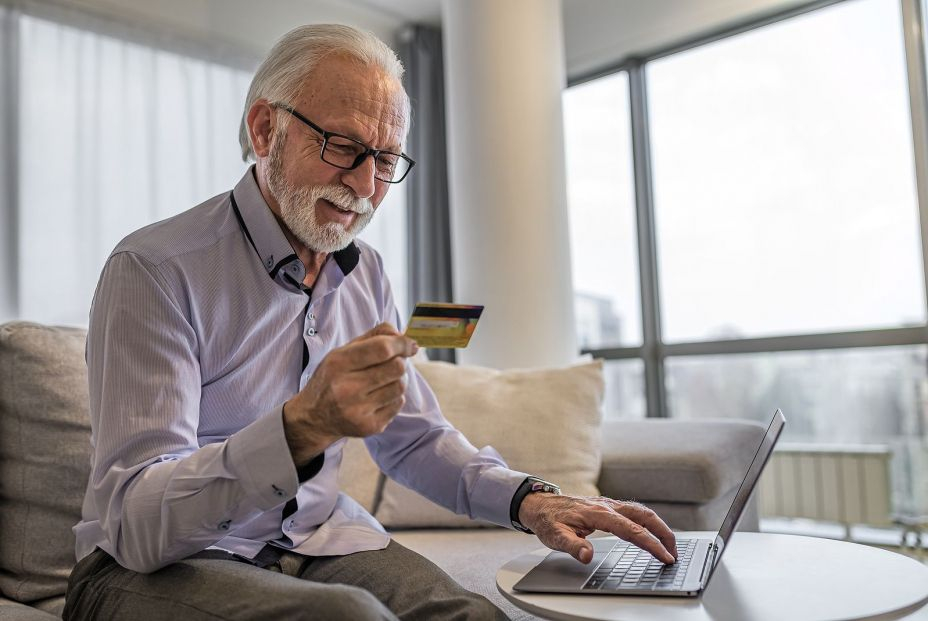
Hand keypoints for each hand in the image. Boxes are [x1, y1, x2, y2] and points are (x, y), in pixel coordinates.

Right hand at [282, 323, 418, 465]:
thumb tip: (402, 337)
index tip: (410, 345)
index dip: (402, 344)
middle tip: (393, 362)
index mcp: (339, 364)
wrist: (313, 418)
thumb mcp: (342, 352)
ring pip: (400, 386)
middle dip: (400, 362)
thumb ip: (372, 337)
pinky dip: (393, 397)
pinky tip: (378, 397)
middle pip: (396, 367)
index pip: (382, 349)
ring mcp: (358, 410)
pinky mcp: (369, 426)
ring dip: (397, 380)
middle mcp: (347, 388)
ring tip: (383, 380)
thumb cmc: (332, 379)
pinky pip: (398, 404)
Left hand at [518, 493, 676, 564]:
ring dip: (659, 527)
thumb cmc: (549, 520)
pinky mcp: (609, 506)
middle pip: (645, 516)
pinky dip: (649, 522)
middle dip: (664, 534)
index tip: (664, 556)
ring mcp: (610, 504)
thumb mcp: (555, 536)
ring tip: (669, 546)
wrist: (540, 504)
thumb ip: (572, 546)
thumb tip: (587, 555)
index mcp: (598, 514)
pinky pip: (635, 512)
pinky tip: (652, 533)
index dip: (651, 544)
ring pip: (642, 512)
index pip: (632, 530)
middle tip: (674, 553)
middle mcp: (608, 506)